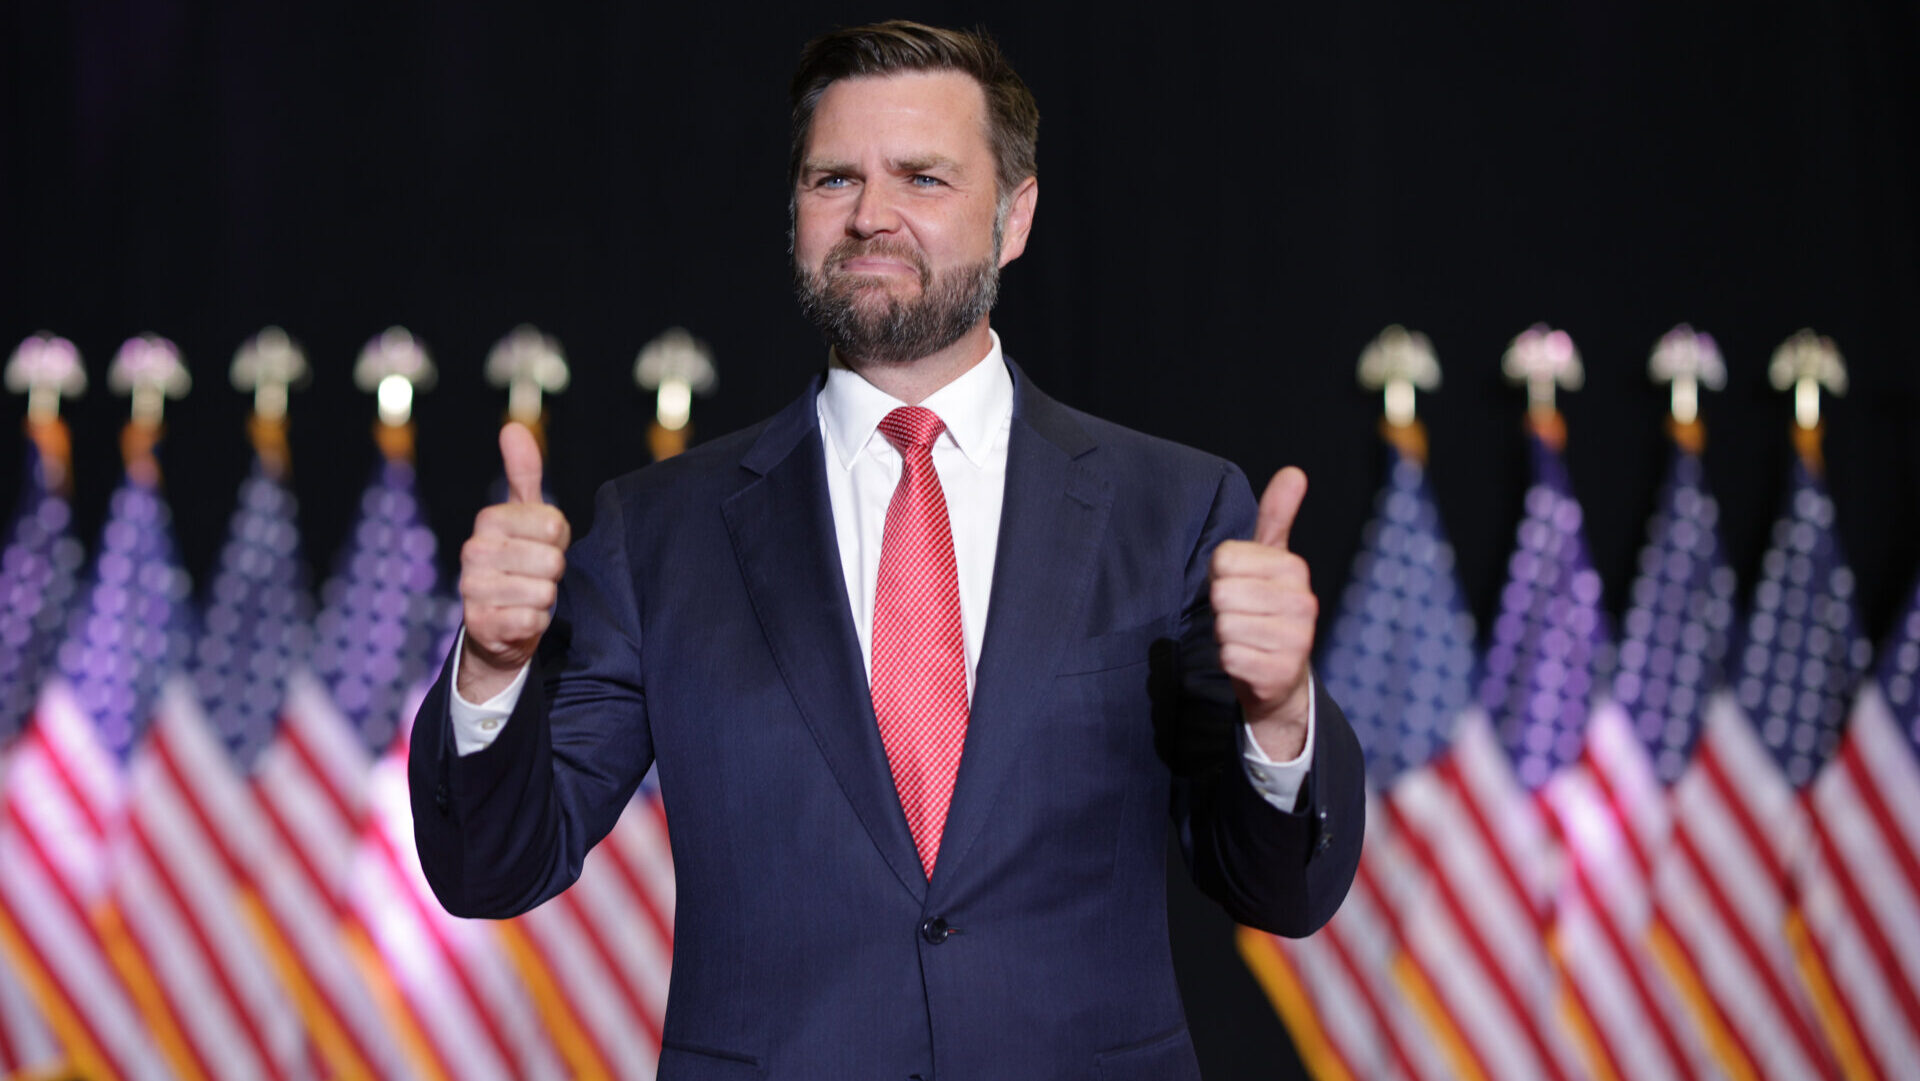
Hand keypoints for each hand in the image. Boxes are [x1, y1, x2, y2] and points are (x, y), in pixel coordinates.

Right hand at [457, 423, 570, 701]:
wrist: (500, 626)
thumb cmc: (521, 563)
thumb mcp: (525, 516)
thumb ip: (524, 473)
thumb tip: (513, 428)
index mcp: (488, 520)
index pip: (553, 524)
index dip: (559, 540)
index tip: (544, 546)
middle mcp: (473, 551)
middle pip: (551, 560)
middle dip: (555, 573)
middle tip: (538, 576)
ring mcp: (473, 589)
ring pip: (544, 591)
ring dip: (546, 599)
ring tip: (528, 598)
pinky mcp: (480, 624)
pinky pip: (530, 620)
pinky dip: (535, 623)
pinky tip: (521, 620)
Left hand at [1209, 467, 1316, 759]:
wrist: (1280, 675)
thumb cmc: (1266, 608)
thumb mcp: (1271, 560)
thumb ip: (1277, 516)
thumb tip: (1294, 472)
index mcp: (1294, 568)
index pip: (1224, 559)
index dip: (1220, 575)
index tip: (1239, 586)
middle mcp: (1303, 602)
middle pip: (1222, 593)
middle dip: (1221, 607)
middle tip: (1241, 615)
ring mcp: (1296, 640)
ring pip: (1224, 626)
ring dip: (1224, 635)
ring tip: (1245, 637)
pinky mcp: (1280, 673)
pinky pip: (1229, 656)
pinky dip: (1228, 660)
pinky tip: (1247, 660)